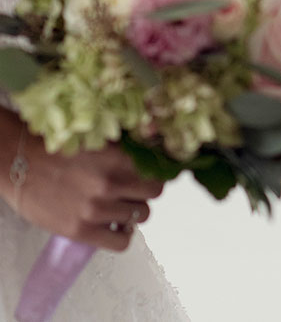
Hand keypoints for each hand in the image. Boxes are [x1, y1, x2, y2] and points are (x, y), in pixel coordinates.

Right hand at [0, 109, 163, 251]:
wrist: (17, 162)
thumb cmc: (56, 149)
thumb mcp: (99, 141)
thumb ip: (127, 150)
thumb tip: (155, 154)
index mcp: (118, 158)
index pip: (159, 171)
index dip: (155, 173)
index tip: (149, 176)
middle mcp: (111, 183)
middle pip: (154, 194)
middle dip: (144, 191)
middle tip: (131, 190)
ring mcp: (96, 209)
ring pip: (140, 216)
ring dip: (132, 211)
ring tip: (116, 206)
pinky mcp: (81, 230)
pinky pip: (121, 242)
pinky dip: (123, 235)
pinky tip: (113, 226)